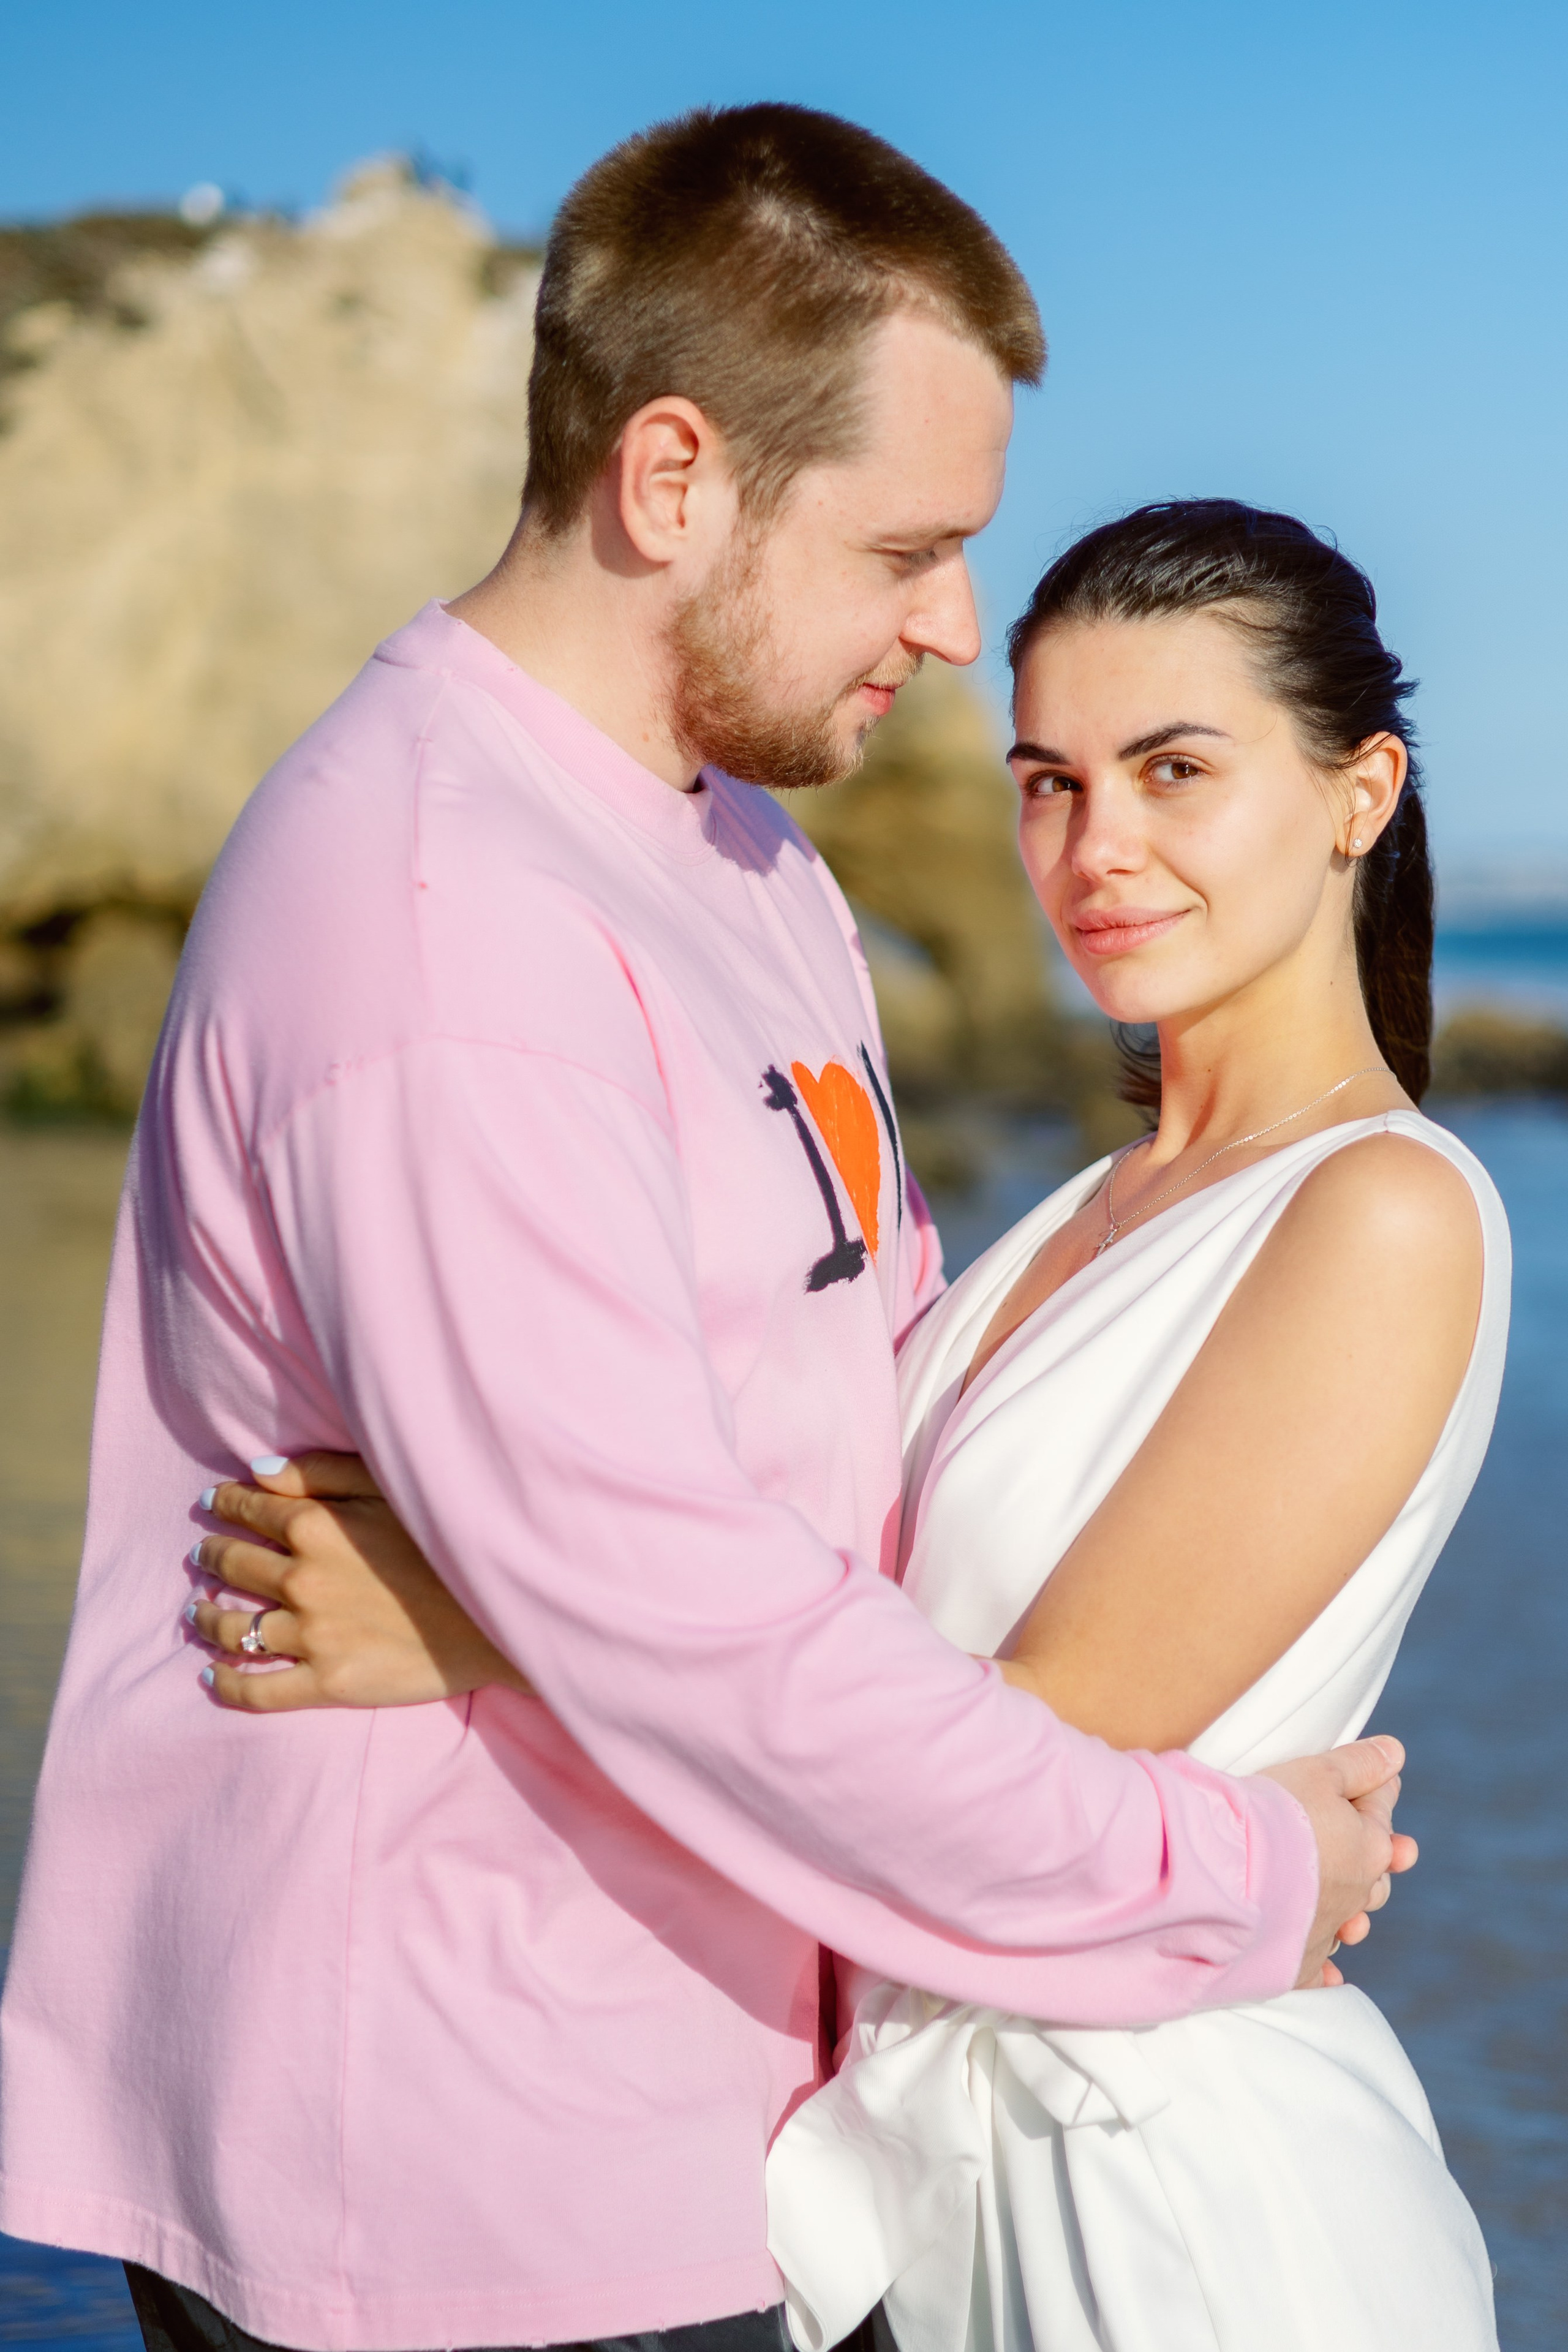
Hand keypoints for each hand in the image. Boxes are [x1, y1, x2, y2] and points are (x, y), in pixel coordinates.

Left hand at [186, 1452, 532, 1710]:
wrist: (500, 1614)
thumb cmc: (448, 1541)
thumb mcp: (389, 1487)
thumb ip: (321, 1474)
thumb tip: (258, 1471)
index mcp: (316, 1527)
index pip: (248, 1509)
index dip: (224, 1504)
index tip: (212, 1505)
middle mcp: (303, 1581)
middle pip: (233, 1565)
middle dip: (212, 1556)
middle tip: (202, 1555)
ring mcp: (312, 1637)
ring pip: (233, 1627)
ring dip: (206, 1616)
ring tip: (198, 1613)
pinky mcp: (327, 1684)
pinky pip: (256, 1689)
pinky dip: (225, 1683)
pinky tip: (210, 1676)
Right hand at [1259, 1735, 1417, 1988]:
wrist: (1228, 1873)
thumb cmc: (1272, 1813)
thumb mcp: (1318, 1772)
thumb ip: (1359, 1764)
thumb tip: (1396, 1752)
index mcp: (1369, 1847)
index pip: (1380, 1813)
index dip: (1378, 1790)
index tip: (1380, 1778)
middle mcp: (1355, 1894)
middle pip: (1376, 1876)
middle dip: (1378, 1860)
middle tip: (1397, 1852)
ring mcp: (1326, 1930)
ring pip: (1351, 1922)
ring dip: (1355, 1914)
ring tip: (1357, 1915)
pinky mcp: (1296, 1961)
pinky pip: (1318, 1969)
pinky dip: (1326, 1969)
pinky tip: (1330, 1973)